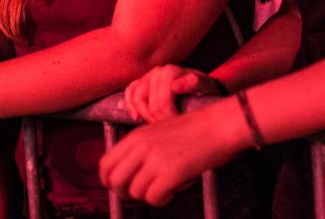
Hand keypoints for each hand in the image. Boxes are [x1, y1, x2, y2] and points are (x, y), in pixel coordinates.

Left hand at [100, 107, 240, 206]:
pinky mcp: (170, 172)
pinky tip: (172, 191)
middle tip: (142, 192)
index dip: (110, 180)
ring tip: (164, 188)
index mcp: (136, 136)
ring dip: (148, 196)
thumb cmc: (195, 130)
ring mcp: (154, 159)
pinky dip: (161, 200)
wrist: (219, 125)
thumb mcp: (159, 133)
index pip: (105, 164)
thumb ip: (142, 150)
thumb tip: (131, 176)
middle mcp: (141, 147)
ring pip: (134, 192)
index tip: (122, 186)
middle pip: (114, 181)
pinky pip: (153, 198)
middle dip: (125, 193)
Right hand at [124, 65, 216, 122]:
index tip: (177, 127)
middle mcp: (157, 72)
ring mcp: (148, 76)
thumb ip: (194, 83)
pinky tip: (136, 117)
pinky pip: (130, 92)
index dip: (167, 118)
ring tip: (157, 125)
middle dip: (158, 120)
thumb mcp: (205, 85)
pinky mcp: (141, 82)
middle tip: (168, 129)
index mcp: (170, 72)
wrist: (200, 85)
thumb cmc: (203, 88)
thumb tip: (175, 87)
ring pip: (137, 99)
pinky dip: (130, 105)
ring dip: (145, 115)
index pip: (161, 102)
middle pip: (150, 103)